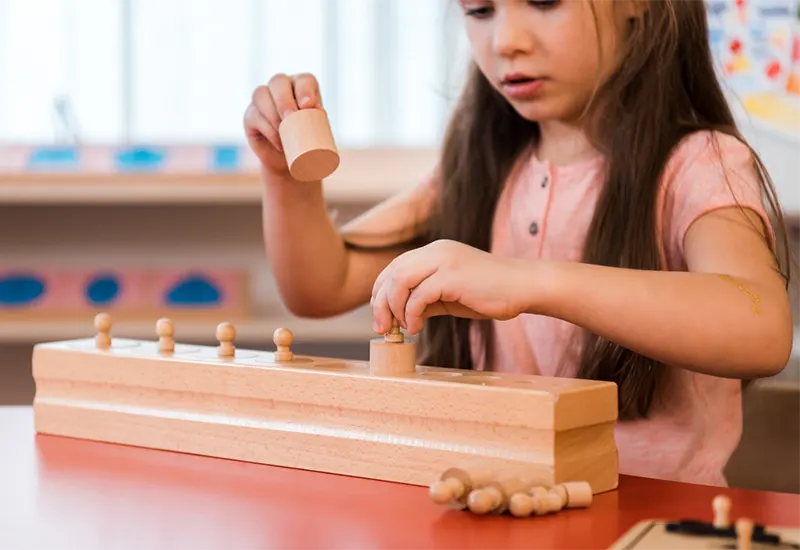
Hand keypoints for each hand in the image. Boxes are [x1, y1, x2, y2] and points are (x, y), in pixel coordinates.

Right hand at [243, 72, 324, 176]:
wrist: (291, 161)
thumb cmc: (308, 143)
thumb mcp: (317, 132)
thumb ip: (320, 122)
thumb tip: (318, 112)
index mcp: (301, 87)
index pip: (304, 80)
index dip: (305, 89)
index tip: (308, 105)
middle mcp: (281, 88)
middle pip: (278, 81)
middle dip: (284, 99)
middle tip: (291, 116)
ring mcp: (262, 100)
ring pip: (261, 94)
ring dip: (272, 113)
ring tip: (283, 131)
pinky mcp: (251, 116)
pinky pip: (254, 116)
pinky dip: (267, 129)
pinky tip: (278, 141)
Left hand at [370, 239, 527, 334]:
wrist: (525, 287)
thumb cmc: (491, 292)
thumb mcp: (451, 294)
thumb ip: (427, 298)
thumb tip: (401, 315)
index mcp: (434, 252)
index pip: (394, 267)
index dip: (381, 291)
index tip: (382, 316)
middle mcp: (436, 251)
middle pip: (391, 273)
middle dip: (381, 303)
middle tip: (383, 328)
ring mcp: (444, 261)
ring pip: (399, 281)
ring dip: (394, 309)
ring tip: (401, 329)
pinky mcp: (452, 276)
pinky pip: (419, 296)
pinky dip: (412, 314)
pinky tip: (417, 328)